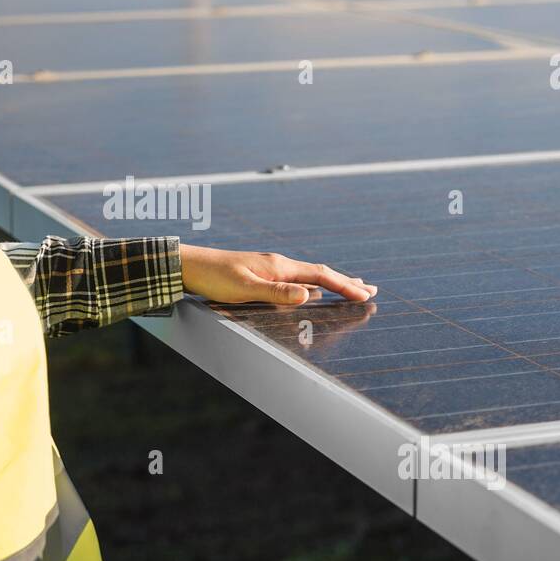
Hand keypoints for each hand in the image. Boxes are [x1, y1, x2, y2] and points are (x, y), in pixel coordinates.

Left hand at [178, 245, 376, 305]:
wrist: (188, 265)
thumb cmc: (213, 278)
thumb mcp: (244, 288)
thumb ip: (277, 292)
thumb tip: (308, 294)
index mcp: (279, 267)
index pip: (321, 276)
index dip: (344, 286)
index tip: (366, 295)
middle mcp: (278, 264)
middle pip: (321, 273)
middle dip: (346, 282)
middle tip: (370, 289)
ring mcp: (270, 268)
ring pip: (310, 275)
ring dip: (332, 282)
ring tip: (350, 287)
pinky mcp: (260, 273)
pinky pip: (296, 279)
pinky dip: (313, 284)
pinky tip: (311, 290)